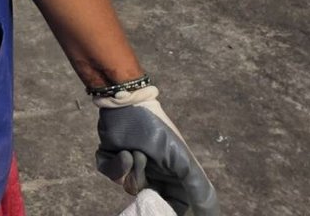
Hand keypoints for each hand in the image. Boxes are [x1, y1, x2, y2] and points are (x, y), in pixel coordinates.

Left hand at [95, 86, 217, 215]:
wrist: (128, 104)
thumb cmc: (158, 130)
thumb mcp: (182, 160)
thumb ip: (198, 188)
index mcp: (172, 178)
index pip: (173, 206)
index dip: (166, 209)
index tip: (161, 205)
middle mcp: (154, 176)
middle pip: (148, 199)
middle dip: (144, 184)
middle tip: (145, 164)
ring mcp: (132, 168)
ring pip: (129, 187)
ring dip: (133, 170)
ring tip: (136, 151)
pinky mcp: (112, 160)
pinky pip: (111, 175)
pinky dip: (116, 165)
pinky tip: (122, 151)